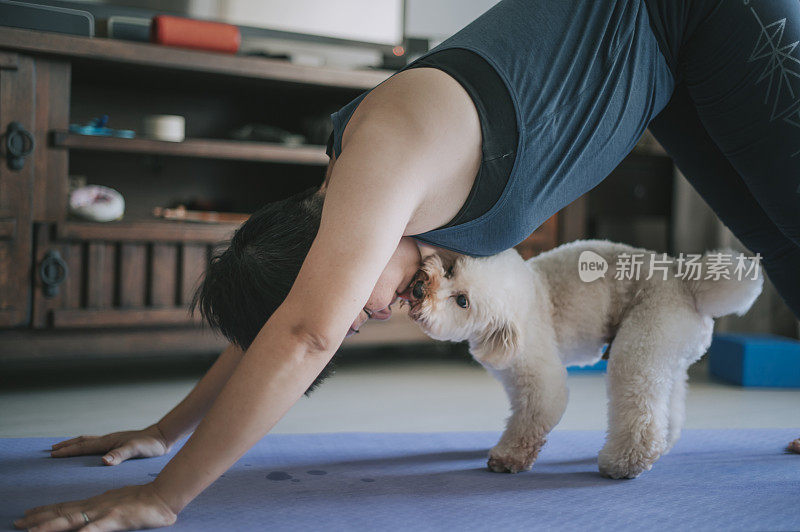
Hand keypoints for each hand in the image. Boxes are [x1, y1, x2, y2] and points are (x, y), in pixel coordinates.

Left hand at [14, 483, 176, 530]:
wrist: (164, 495)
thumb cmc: (145, 502)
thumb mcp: (119, 504)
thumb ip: (105, 511)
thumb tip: (93, 518)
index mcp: (97, 502)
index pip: (66, 506)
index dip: (46, 511)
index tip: (28, 515)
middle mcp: (95, 505)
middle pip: (62, 512)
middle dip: (38, 518)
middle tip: (17, 522)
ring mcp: (104, 512)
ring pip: (72, 520)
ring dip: (50, 526)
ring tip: (31, 531)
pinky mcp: (115, 519)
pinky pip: (95, 529)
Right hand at [50, 425, 170, 465]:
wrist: (162, 437)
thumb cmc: (150, 444)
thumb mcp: (136, 450)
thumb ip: (120, 455)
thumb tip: (103, 461)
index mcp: (109, 441)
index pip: (83, 447)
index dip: (68, 451)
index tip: (52, 455)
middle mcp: (108, 439)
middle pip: (83, 441)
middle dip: (67, 446)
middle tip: (52, 450)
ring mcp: (113, 440)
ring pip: (89, 441)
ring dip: (75, 444)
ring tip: (65, 447)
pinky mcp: (118, 443)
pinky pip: (97, 444)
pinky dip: (87, 446)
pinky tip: (89, 451)